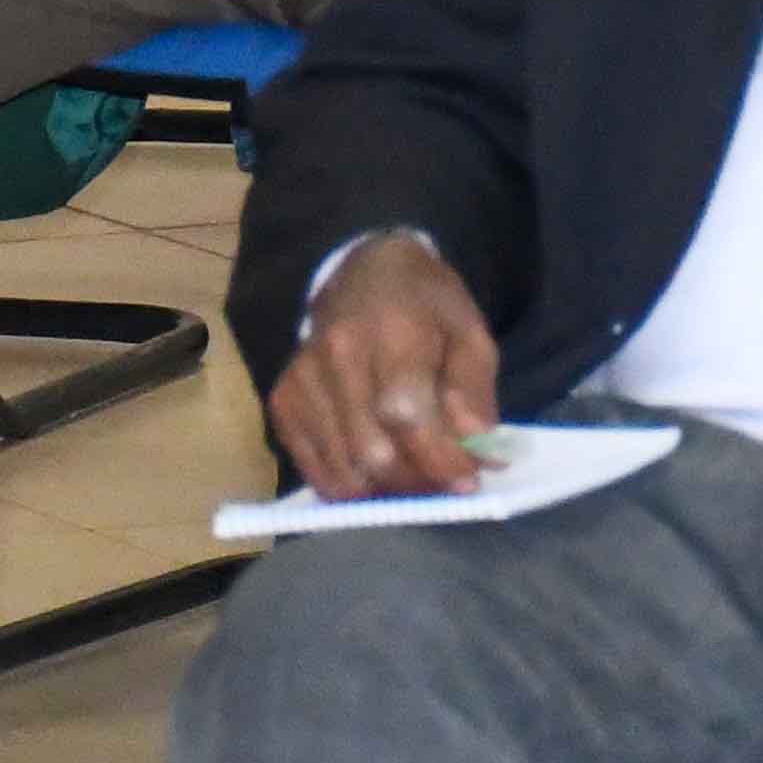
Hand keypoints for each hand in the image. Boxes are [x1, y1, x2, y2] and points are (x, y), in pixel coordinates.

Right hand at [265, 232, 498, 499]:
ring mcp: (303, 380)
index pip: (405, 414)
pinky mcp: (283, 402)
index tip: (468, 480)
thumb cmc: (427, 307)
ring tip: (413, 475)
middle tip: (443, 482)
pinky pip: (315, 470)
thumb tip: (479, 451)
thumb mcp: (470, 334)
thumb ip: (475, 392)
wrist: (366, 273)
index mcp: (392, 329)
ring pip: (343, 470)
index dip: (439, 457)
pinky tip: (376, 471)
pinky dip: (350, 485)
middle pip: (372, 451)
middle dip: (416, 480)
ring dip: (386, 489)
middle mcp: (337, 354)